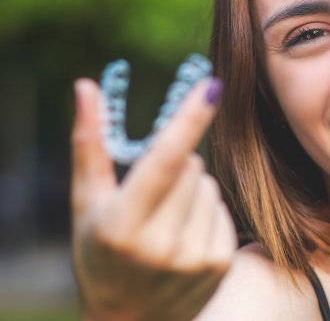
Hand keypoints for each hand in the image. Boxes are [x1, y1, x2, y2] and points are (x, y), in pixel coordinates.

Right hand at [71, 77, 235, 320]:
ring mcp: (194, 258)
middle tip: (152, 191)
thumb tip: (87, 86)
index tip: (211, 84)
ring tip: (165, 220)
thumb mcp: (86, 203)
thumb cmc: (99, 252)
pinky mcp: (219, 264)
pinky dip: (207, 212)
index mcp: (122, 225)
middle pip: (191, 165)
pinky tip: (184, 236)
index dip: (190, 119)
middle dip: (176, 163)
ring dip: (192, 190)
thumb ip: (89, 144)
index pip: (165, 160)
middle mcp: (161, 245)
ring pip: (209, 185)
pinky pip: (223, 208)